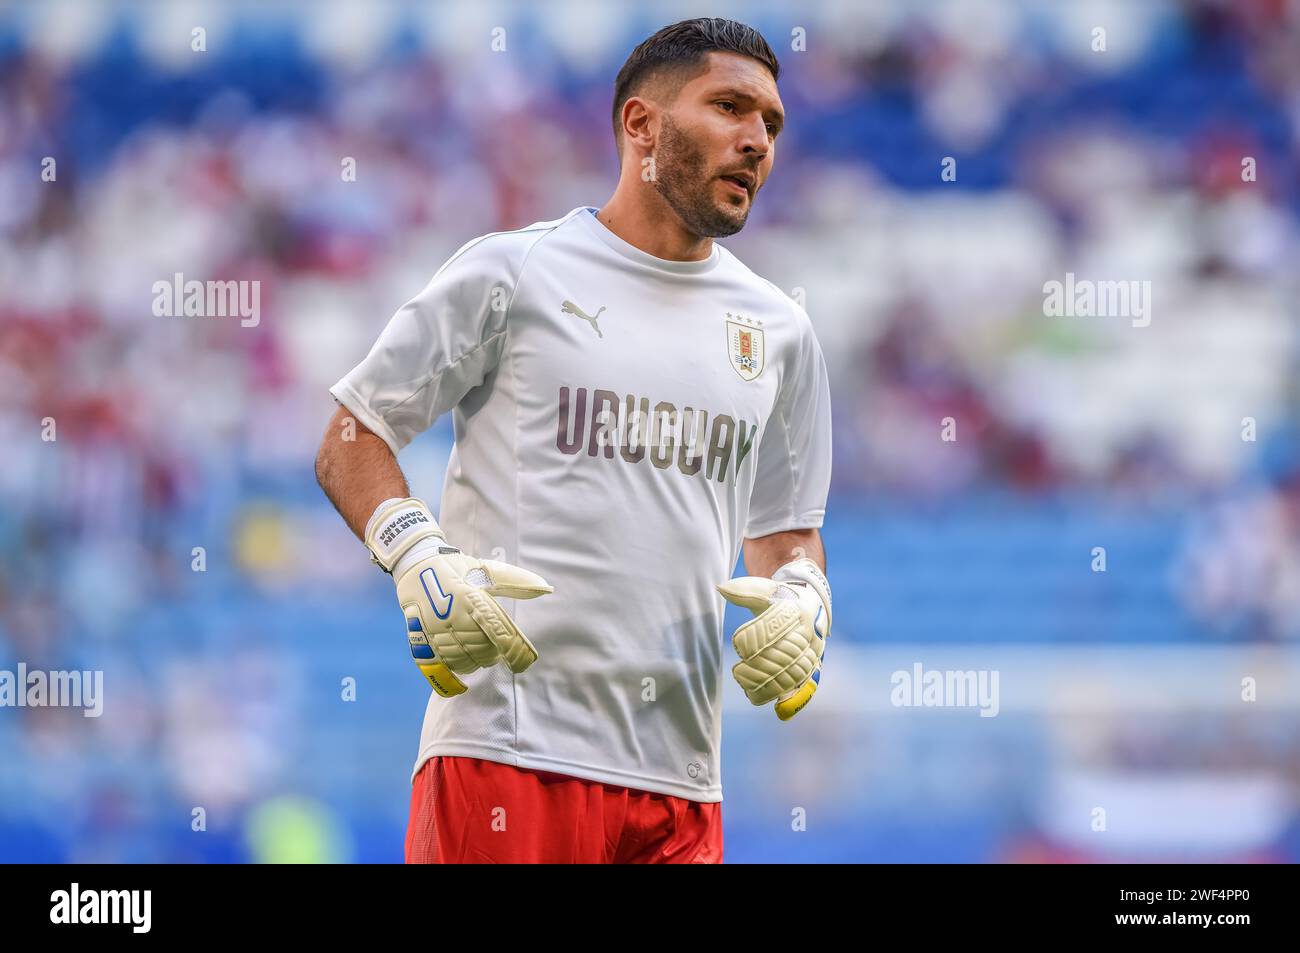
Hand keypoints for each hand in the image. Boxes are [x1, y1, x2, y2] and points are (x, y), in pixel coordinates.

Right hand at [396, 543, 551, 696]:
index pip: (499, 632)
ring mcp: (436, 628)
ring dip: (479, 661)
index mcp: (472, 598)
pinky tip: (466, 659)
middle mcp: (454, 615)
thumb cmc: (456, 567)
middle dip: (496, 654)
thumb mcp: (486, 570)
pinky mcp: (422, 636)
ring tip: (484, 653)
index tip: (525, 662)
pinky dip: (460, 665)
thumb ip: (516, 581)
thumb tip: (545, 587)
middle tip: (500, 649)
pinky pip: (444, 661)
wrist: (415, 564)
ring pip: (464, 658)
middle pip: (483, 650)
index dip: (515, 651)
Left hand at [718, 557, 830, 719]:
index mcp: (798, 612)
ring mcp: (811, 655)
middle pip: (783, 656)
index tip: (739, 642)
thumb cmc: (781, 596)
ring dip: (770, 685)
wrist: (811, 604)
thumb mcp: (766, 589)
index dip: (754, 638)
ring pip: (793, 675)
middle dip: (758, 666)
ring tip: (747, 689)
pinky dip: (794, 702)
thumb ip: (744, 590)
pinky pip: (806, 689)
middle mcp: (809, 635)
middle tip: (738, 671)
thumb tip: (721, 588)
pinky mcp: (811, 670)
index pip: (774, 629)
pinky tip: (780, 712)